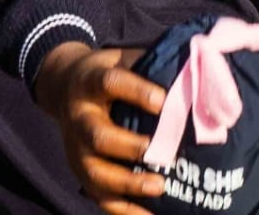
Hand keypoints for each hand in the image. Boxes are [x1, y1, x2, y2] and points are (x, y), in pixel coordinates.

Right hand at [34, 42, 165, 214]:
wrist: (63, 86)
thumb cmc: (105, 72)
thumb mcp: (120, 57)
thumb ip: (149, 63)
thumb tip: (196, 68)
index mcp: (90, 82)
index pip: (110, 83)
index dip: (136, 91)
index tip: (163, 101)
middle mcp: (79, 118)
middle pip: (97, 136)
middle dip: (128, 146)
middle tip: (157, 150)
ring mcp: (76, 149)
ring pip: (95, 173)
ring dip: (127, 183)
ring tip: (160, 186)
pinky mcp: (80, 172)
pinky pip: (99, 197)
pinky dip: (123, 210)